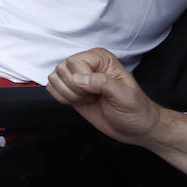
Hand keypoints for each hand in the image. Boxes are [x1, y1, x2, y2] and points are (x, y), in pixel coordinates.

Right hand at [45, 48, 160, 145]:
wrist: (135, 128)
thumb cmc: (135, 110)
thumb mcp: (125, 96)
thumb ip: (103, 83)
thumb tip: (79, 79)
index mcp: (101, 58)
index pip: (75, 62)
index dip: (81, 79)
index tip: (96, 91)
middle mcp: (87, 64)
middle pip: (62, 68)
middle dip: (74, 88)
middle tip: (92, 96)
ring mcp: (77, 77)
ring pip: (54, 78)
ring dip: (67, 94)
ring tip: (86, 99)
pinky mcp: (70, 90)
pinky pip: (51, 88)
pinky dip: (61, 98)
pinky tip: (77, 102)